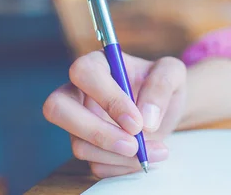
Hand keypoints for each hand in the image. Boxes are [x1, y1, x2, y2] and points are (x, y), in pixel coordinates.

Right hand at [43, 51, 186, 177]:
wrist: (164, 110)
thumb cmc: (163, 85)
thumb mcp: (173, 73)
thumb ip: (161, 85)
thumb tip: (146, 119)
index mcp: (97, 64)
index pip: (84, 74)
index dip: (108, 99)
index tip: (137, 122)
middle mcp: (79, 92)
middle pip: (57, 109)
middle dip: (97, 133)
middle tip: (134, 145)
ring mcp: (79, 123)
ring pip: (80, 145)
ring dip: (119, 156)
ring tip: (155, 151)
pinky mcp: (88, 147)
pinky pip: (96, 165)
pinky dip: (123, 166)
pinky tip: (145, 156)